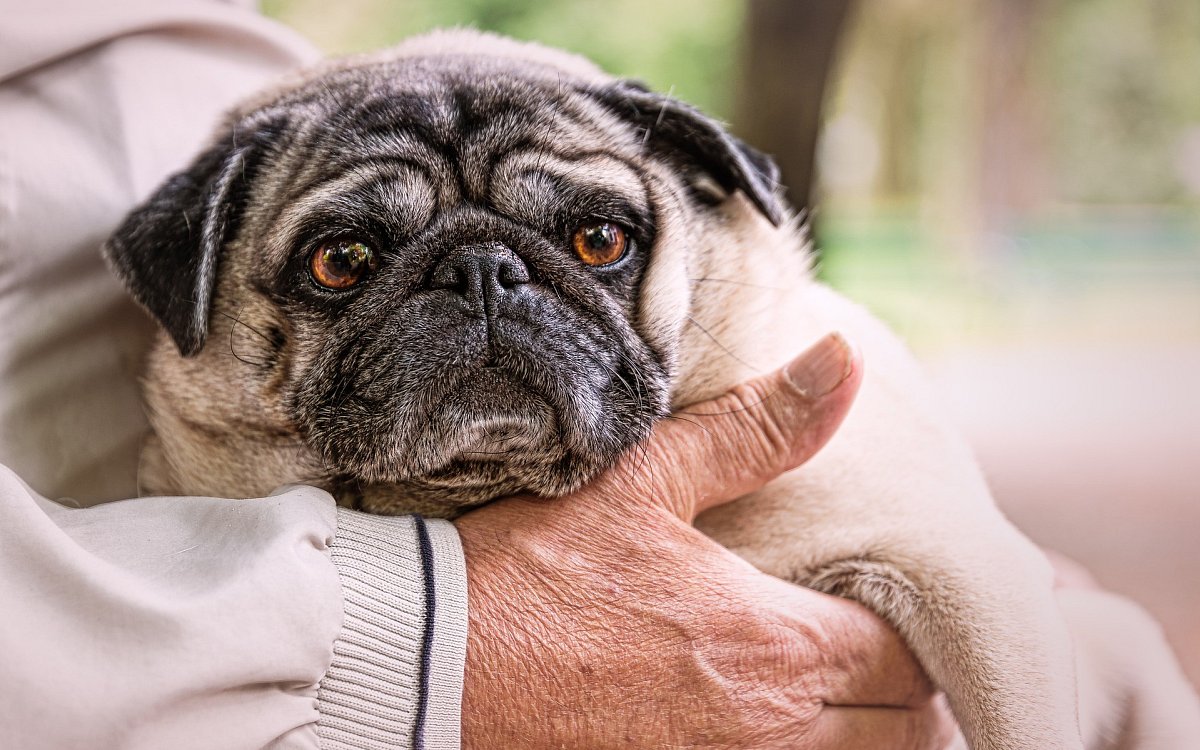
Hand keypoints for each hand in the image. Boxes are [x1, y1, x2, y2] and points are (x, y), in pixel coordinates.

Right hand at [456, 333, 956, 748]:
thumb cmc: (536, 569)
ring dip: (866, 734)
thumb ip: (759, 429)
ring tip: (845, 694)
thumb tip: (845, 361)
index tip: (882, 597)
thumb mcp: (646, 480)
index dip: (911, 628)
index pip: (905, 658)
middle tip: (880, 651)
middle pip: (901, 733)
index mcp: (772, 643)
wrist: (434, 663)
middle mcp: (766, 729)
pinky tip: (769, 722)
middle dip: (907, 694)